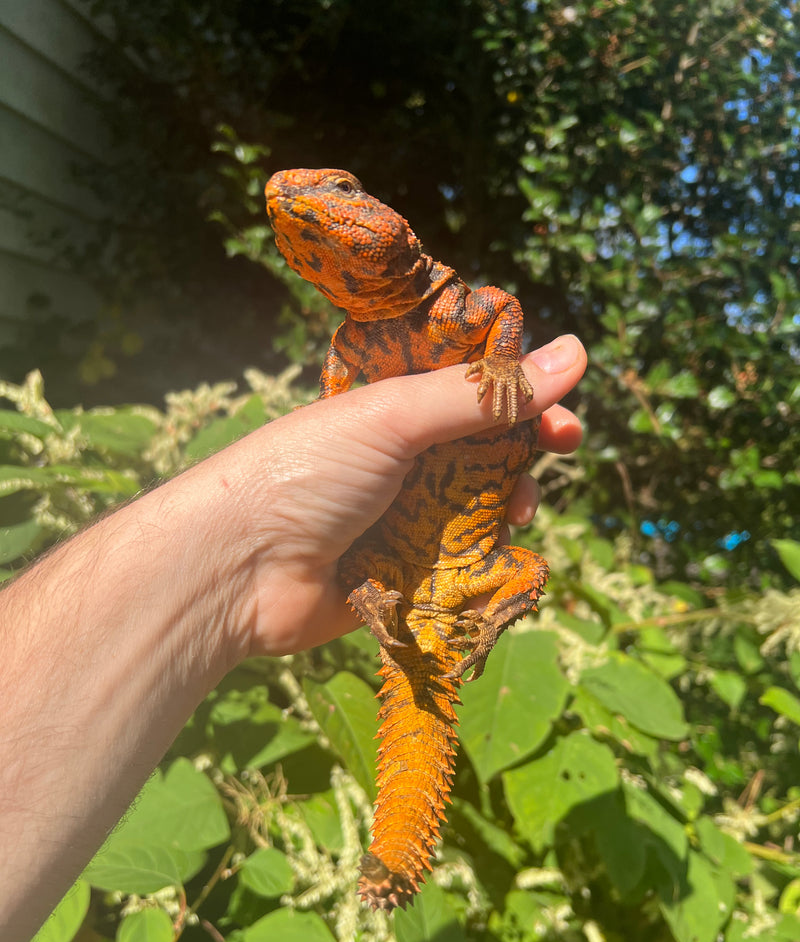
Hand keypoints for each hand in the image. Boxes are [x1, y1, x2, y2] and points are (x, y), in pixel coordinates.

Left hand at [224, 334, 585, 655]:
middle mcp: (397, 458)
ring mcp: (400, 516)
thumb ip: (481, 394)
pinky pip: (461, 563)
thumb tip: (576, 352)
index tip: (561, 399)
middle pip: (482, 446)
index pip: (467, 386)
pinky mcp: (401, 574)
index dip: (516, 388)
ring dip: (510, 502)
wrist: (235, 570)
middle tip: (564, 445)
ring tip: (521, 509)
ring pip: (480, 505)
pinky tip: (505, 555)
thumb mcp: (394, 417)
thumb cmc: (306, 474)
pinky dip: (488, 559)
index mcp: (388, 406)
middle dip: (526, 446)